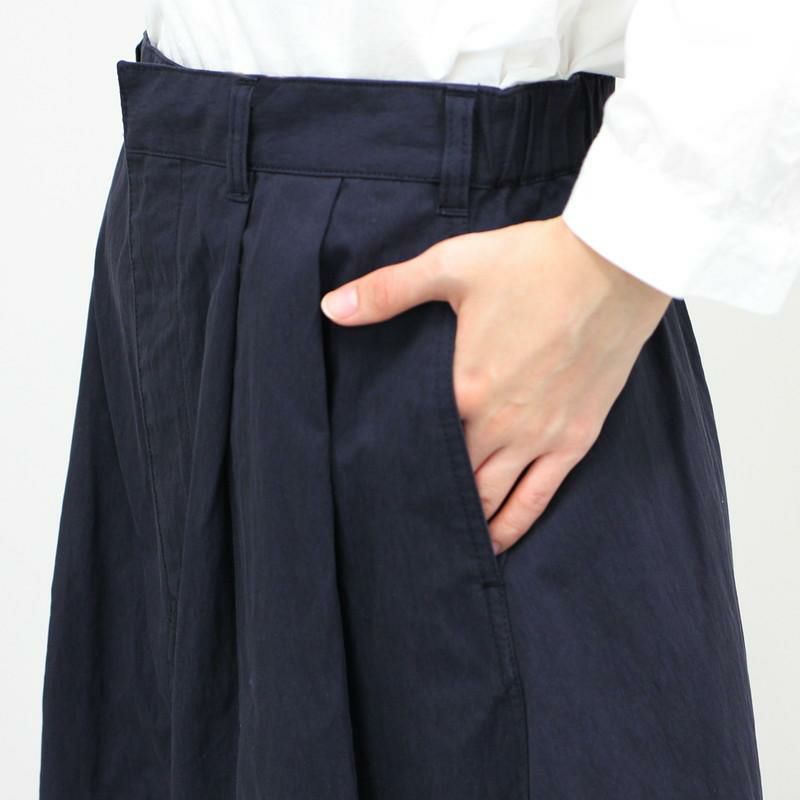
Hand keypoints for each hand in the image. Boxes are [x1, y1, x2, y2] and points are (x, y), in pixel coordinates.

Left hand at [320, 216, 670, 554]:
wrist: (616, 264)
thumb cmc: (535, 263)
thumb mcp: (452, 266)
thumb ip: (388, 291)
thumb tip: (330, 307)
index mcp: (464, 388)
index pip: (418, 442)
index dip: (397, 464)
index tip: (375, 481)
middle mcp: (500, 424)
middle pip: (453, 477)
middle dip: (428, 498)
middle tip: (402, 521)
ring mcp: (540, 437)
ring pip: (493, 498)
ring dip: (467, 521)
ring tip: (443, 542)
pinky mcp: (576, 439)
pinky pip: (540, 498)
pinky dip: (515, 525)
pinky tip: (498, 544)